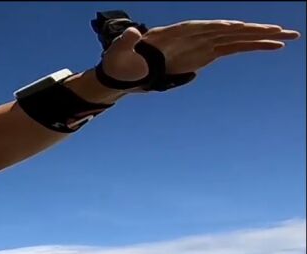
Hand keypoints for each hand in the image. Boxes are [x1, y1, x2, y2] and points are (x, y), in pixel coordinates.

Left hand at [100, 19, 298, 87]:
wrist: (124, 72)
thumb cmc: (119, 62)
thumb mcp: (118, 52)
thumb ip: (125, 43)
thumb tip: (132, 32)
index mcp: (175, 32)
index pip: (202, 27)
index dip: (219, 27)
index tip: (237, 27)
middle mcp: (194, 34)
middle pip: (228, 29)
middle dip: (253, 30)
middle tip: (281, 31)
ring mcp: (203, 43)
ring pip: (237, 38)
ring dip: (262, 37)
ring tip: (289, 37)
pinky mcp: (207, 54)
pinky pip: (234, 49)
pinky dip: (253, 47)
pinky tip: (274, 47)